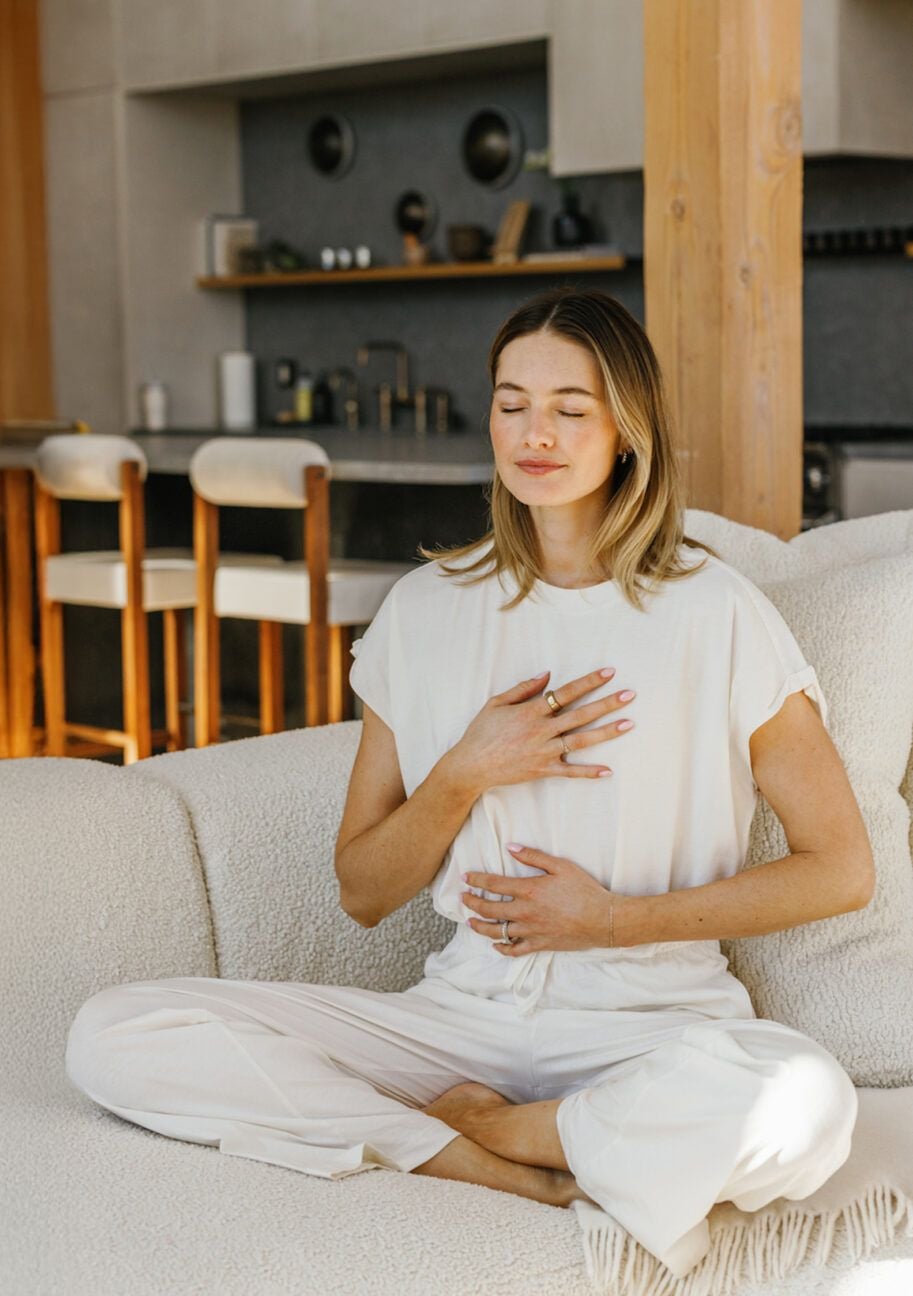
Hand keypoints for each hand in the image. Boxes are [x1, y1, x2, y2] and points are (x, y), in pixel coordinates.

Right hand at [444, 667, 635, 798]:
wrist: (470, 766)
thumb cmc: (481, 732)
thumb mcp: (496, 703)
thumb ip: (523, 688)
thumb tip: (548, 675)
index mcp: (531, 711)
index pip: (567, 692)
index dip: (589, 681)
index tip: (609, 672)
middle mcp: (542, 730)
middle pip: (581, 715)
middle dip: (607, 703)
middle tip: (630, 695)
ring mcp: (544, 752)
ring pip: (582, 741)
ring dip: (607, 732)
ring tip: (629, 723)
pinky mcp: (543, 770)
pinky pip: (570, 772)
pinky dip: (589, 773)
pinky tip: (609, 770)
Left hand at [461, 843, 620, 954]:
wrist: (603, 920)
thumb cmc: (584, 890)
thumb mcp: (561, 866)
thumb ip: (533, 856)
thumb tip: (510, 847)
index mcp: (529, 890)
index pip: (494, 884)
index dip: (476, 879)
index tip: (465, 877)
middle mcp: (525, 912)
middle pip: (489, 908)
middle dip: (472, 902)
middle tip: (463, 898)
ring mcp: (531, 931)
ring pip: (496, 932)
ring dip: (480, 926)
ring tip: (470, 921)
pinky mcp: (540, 945)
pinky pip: (514, 950)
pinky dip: (502, 948)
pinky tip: (496, 944)